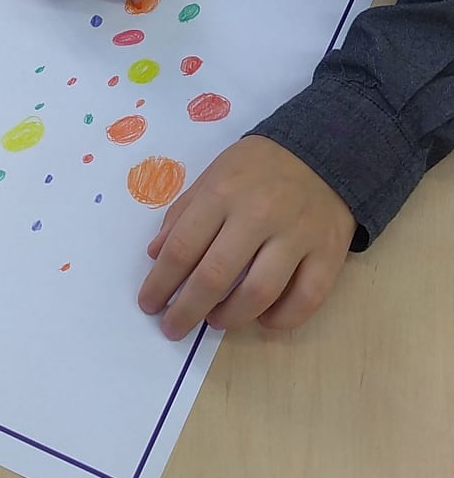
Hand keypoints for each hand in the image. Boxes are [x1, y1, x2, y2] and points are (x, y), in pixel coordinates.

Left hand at [138, 136, 356, 337]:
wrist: (325, 150)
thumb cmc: (259, 167)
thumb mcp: (213, 175)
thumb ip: (182, 214)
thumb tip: (155, 255)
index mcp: (223, 192)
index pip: (183, 248)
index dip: (160, 283)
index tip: (149, 304)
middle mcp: (259, 214)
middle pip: (215, 276)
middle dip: (186, 311)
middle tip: (173, 328)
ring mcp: (298, 235)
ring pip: (259, 293)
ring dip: (230, 317)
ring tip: (216, 320)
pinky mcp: (329, 252)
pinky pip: (305, 299)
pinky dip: (281, 318)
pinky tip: (263, 319)